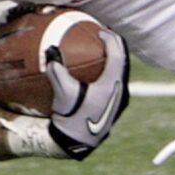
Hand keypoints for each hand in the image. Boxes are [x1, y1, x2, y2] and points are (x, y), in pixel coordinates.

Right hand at [43, 23, 129, 159]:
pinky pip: (115, 83)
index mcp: (113, 84)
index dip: (111, 40)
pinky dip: (108, 72)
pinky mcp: (114, 108)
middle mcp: (121, 91)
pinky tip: (95, 73)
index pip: (118, 55)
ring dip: (114, 59)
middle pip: (123, 61)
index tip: (101, 31)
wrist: (77, 144)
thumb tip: (50, 50)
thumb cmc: (71, 118)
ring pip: (121, 73)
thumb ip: (57, 71)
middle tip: (106, 35)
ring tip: (104, 50)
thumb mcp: (63, 94)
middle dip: (116, 46)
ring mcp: (119, 100)